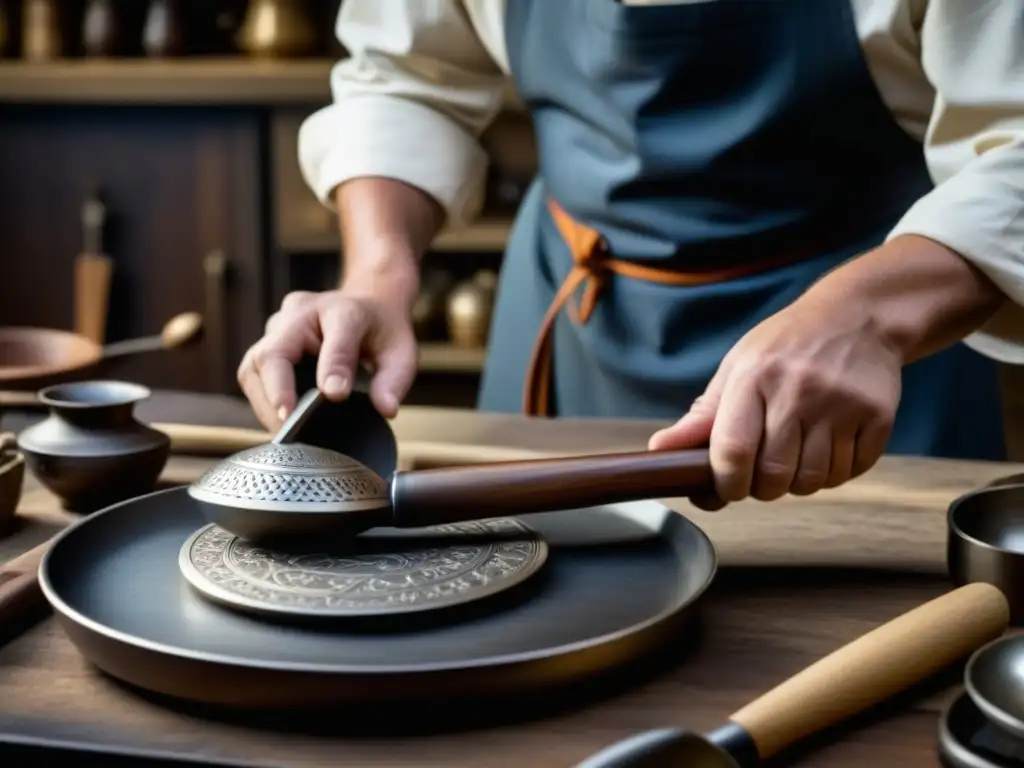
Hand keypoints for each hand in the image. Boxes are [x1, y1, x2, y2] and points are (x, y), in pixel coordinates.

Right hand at [237, 283, 417, 430]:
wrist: (366, 302)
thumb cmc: (382, 330)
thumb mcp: (401, 352)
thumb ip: (394, 380)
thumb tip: (386, 410)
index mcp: (345, 310)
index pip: (336, 337)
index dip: (332, 367)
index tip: (334, 396)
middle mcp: (304, 312)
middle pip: (273, 351)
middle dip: (277, 393)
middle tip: (289, 426)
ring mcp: (281, 323)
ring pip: (254, 364)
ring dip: (265, 401)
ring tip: (284, 430)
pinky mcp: (269, 339)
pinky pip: (255, 372)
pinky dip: (265, 399)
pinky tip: (281, 419)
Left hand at [648, 296, 902, 508]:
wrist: (859, 316)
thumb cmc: (785, 347)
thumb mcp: (737, 368)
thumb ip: (702, 416)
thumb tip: (659, 451)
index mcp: (754, 377)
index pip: (732, 451)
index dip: (724, 484)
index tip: (724, 487)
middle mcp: (798, 391)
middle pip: (774, 477)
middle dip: (762, 488)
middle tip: (762, 471)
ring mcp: (841, 405)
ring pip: (813, 481)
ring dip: (798, 482)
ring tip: (795, 455)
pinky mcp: (877, 416)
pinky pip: (849, 472)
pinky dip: (835, 472)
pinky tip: (827, 446)